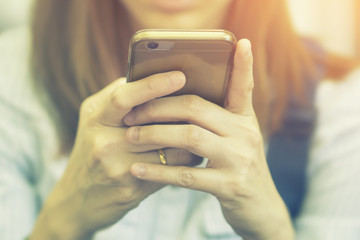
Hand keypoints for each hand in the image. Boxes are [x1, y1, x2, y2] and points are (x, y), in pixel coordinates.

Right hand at [30, 71, 199, 239]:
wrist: (76, 200)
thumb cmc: (91, 151)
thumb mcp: (95, 121)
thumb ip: (118, 99)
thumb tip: (150, 76)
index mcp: (95, 118)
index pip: (124, 97)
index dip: (152, 85)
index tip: (179, 76)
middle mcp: (103, 142)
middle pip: (151, 123)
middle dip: (181, 113)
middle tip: (204, 104)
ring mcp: (117, 167)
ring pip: (167, 148)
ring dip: (189, 139)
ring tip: (204, 128)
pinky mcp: (131, 189)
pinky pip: (168, 170)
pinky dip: (185, 160)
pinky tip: (194, 153)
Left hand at [124, 39, 293, 239]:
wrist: (260, 207)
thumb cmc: (238, 167)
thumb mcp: (236, 139)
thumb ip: (217, 120)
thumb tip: (181, 101)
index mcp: (245, 120)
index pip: (244, 87)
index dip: (244, 65)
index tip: (241, 44)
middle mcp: (245, 135)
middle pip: (197, 109)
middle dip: (159, 107)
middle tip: (132, 111)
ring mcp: (239, 160)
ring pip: (189, 137)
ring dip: (154, 135)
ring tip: (130, 135)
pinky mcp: (229, 186)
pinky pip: (186, 175)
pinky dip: (158, 170)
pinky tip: (138, 169)